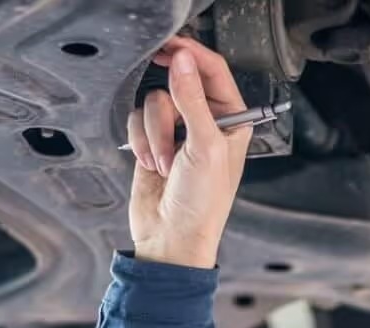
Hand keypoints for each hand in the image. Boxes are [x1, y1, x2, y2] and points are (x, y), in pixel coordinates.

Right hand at [126, 36, 253, 269]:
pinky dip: (140, 142)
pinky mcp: (152, 143)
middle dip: (170, 103)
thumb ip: (193, 100)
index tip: (173, 47)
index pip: (214, 73)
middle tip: (161, 95)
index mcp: (232, 122)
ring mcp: (178, 133)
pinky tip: (150, 164)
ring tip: (165, 163)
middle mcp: (206, 123)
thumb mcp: (205, 147)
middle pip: (180, 83)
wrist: (172, 239)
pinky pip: (137, 121)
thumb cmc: (203, 205)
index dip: (193, 56)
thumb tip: (184, 63)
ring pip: (154, 103)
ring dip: (155, 133)